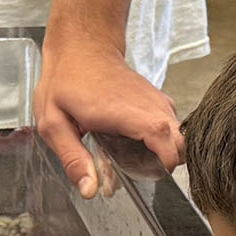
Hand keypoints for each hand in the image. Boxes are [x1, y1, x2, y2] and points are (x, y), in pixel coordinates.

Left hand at [34, 28, 181, 199]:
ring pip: (177, 138)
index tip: (141, 176)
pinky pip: (169, 128)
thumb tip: (90, 189)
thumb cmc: (66, 80)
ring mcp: (158, 102)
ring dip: (160, 153)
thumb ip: (73, 158)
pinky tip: (131, 141)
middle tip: (132, 170)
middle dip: (163, 166)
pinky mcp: (157, 101)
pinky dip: (157, 139)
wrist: (82, 45)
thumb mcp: (54, 123)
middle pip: (181, 148)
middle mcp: (153, 107)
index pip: (170, 147)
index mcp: (131, 115)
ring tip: (128, 155)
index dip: (163, 169)